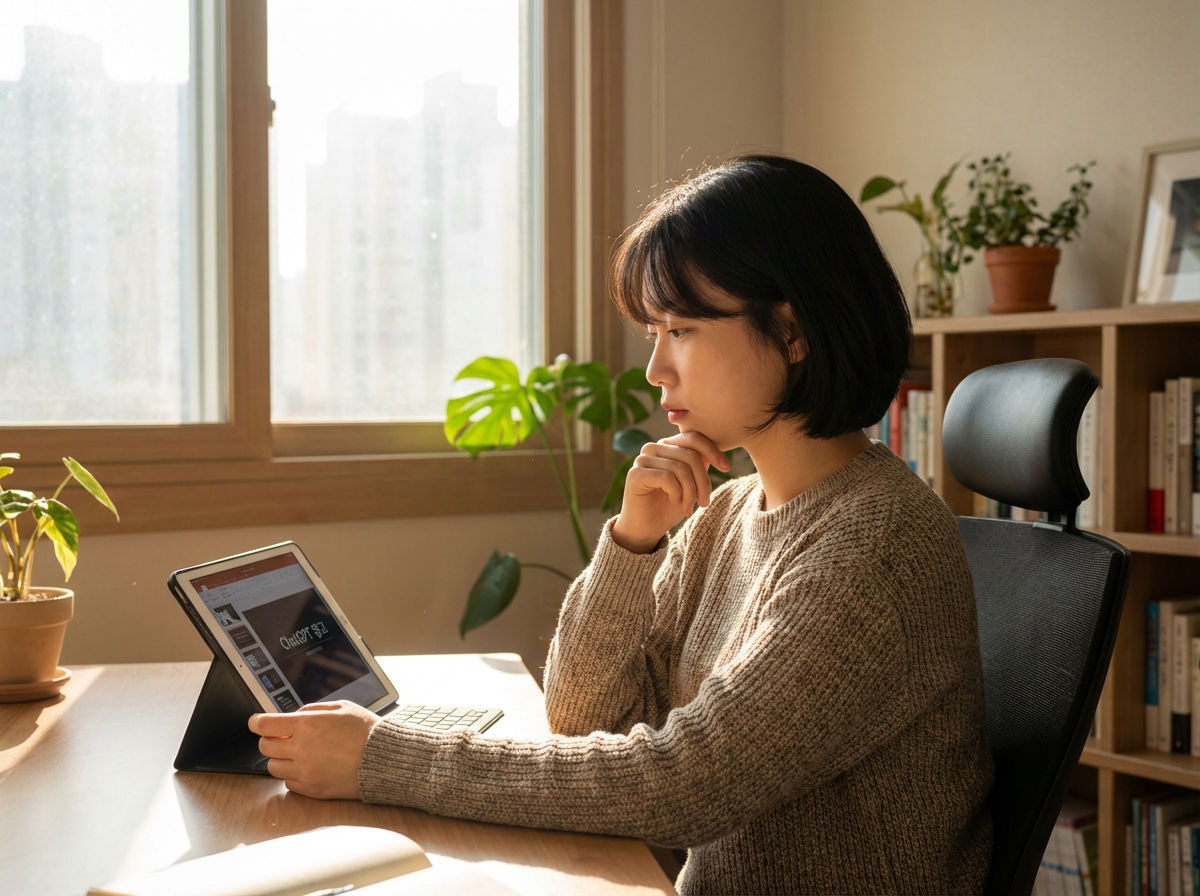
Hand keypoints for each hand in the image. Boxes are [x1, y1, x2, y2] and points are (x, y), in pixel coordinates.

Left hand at [248, 700, 378, 798]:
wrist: (384, 761)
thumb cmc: (366, 731)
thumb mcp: (342, 707)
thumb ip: (314, 709)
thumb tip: (295, 715)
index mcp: (307, 725)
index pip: (265, 725)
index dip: (257, 722)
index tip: (257, 722)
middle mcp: (301, 749)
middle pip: (265, 747)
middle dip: (271, 740)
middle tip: (284, 737)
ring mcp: (305, 772)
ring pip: (273, 767)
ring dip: (281, 758)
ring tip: (299, 754)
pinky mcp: (312, 789)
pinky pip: (289, 783)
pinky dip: (294, 775)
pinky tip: (310, 767)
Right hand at [611, 431, 729, 552]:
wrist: (646, 529)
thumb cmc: (668, 507)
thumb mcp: (690, 485)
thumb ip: (699, 466)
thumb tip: (711, 456)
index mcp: (667, 446)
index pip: (693, 438)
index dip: (713, 451)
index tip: (726, 468)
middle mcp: (653, 448)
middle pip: (690, 455)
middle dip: (703, 481)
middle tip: (704, 503)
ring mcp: (642, 459)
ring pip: (681, 468)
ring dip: (690, 492)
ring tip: (688, 507)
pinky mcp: (635, 474)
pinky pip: (667, 478)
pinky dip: (676, 493)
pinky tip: (674, 502)